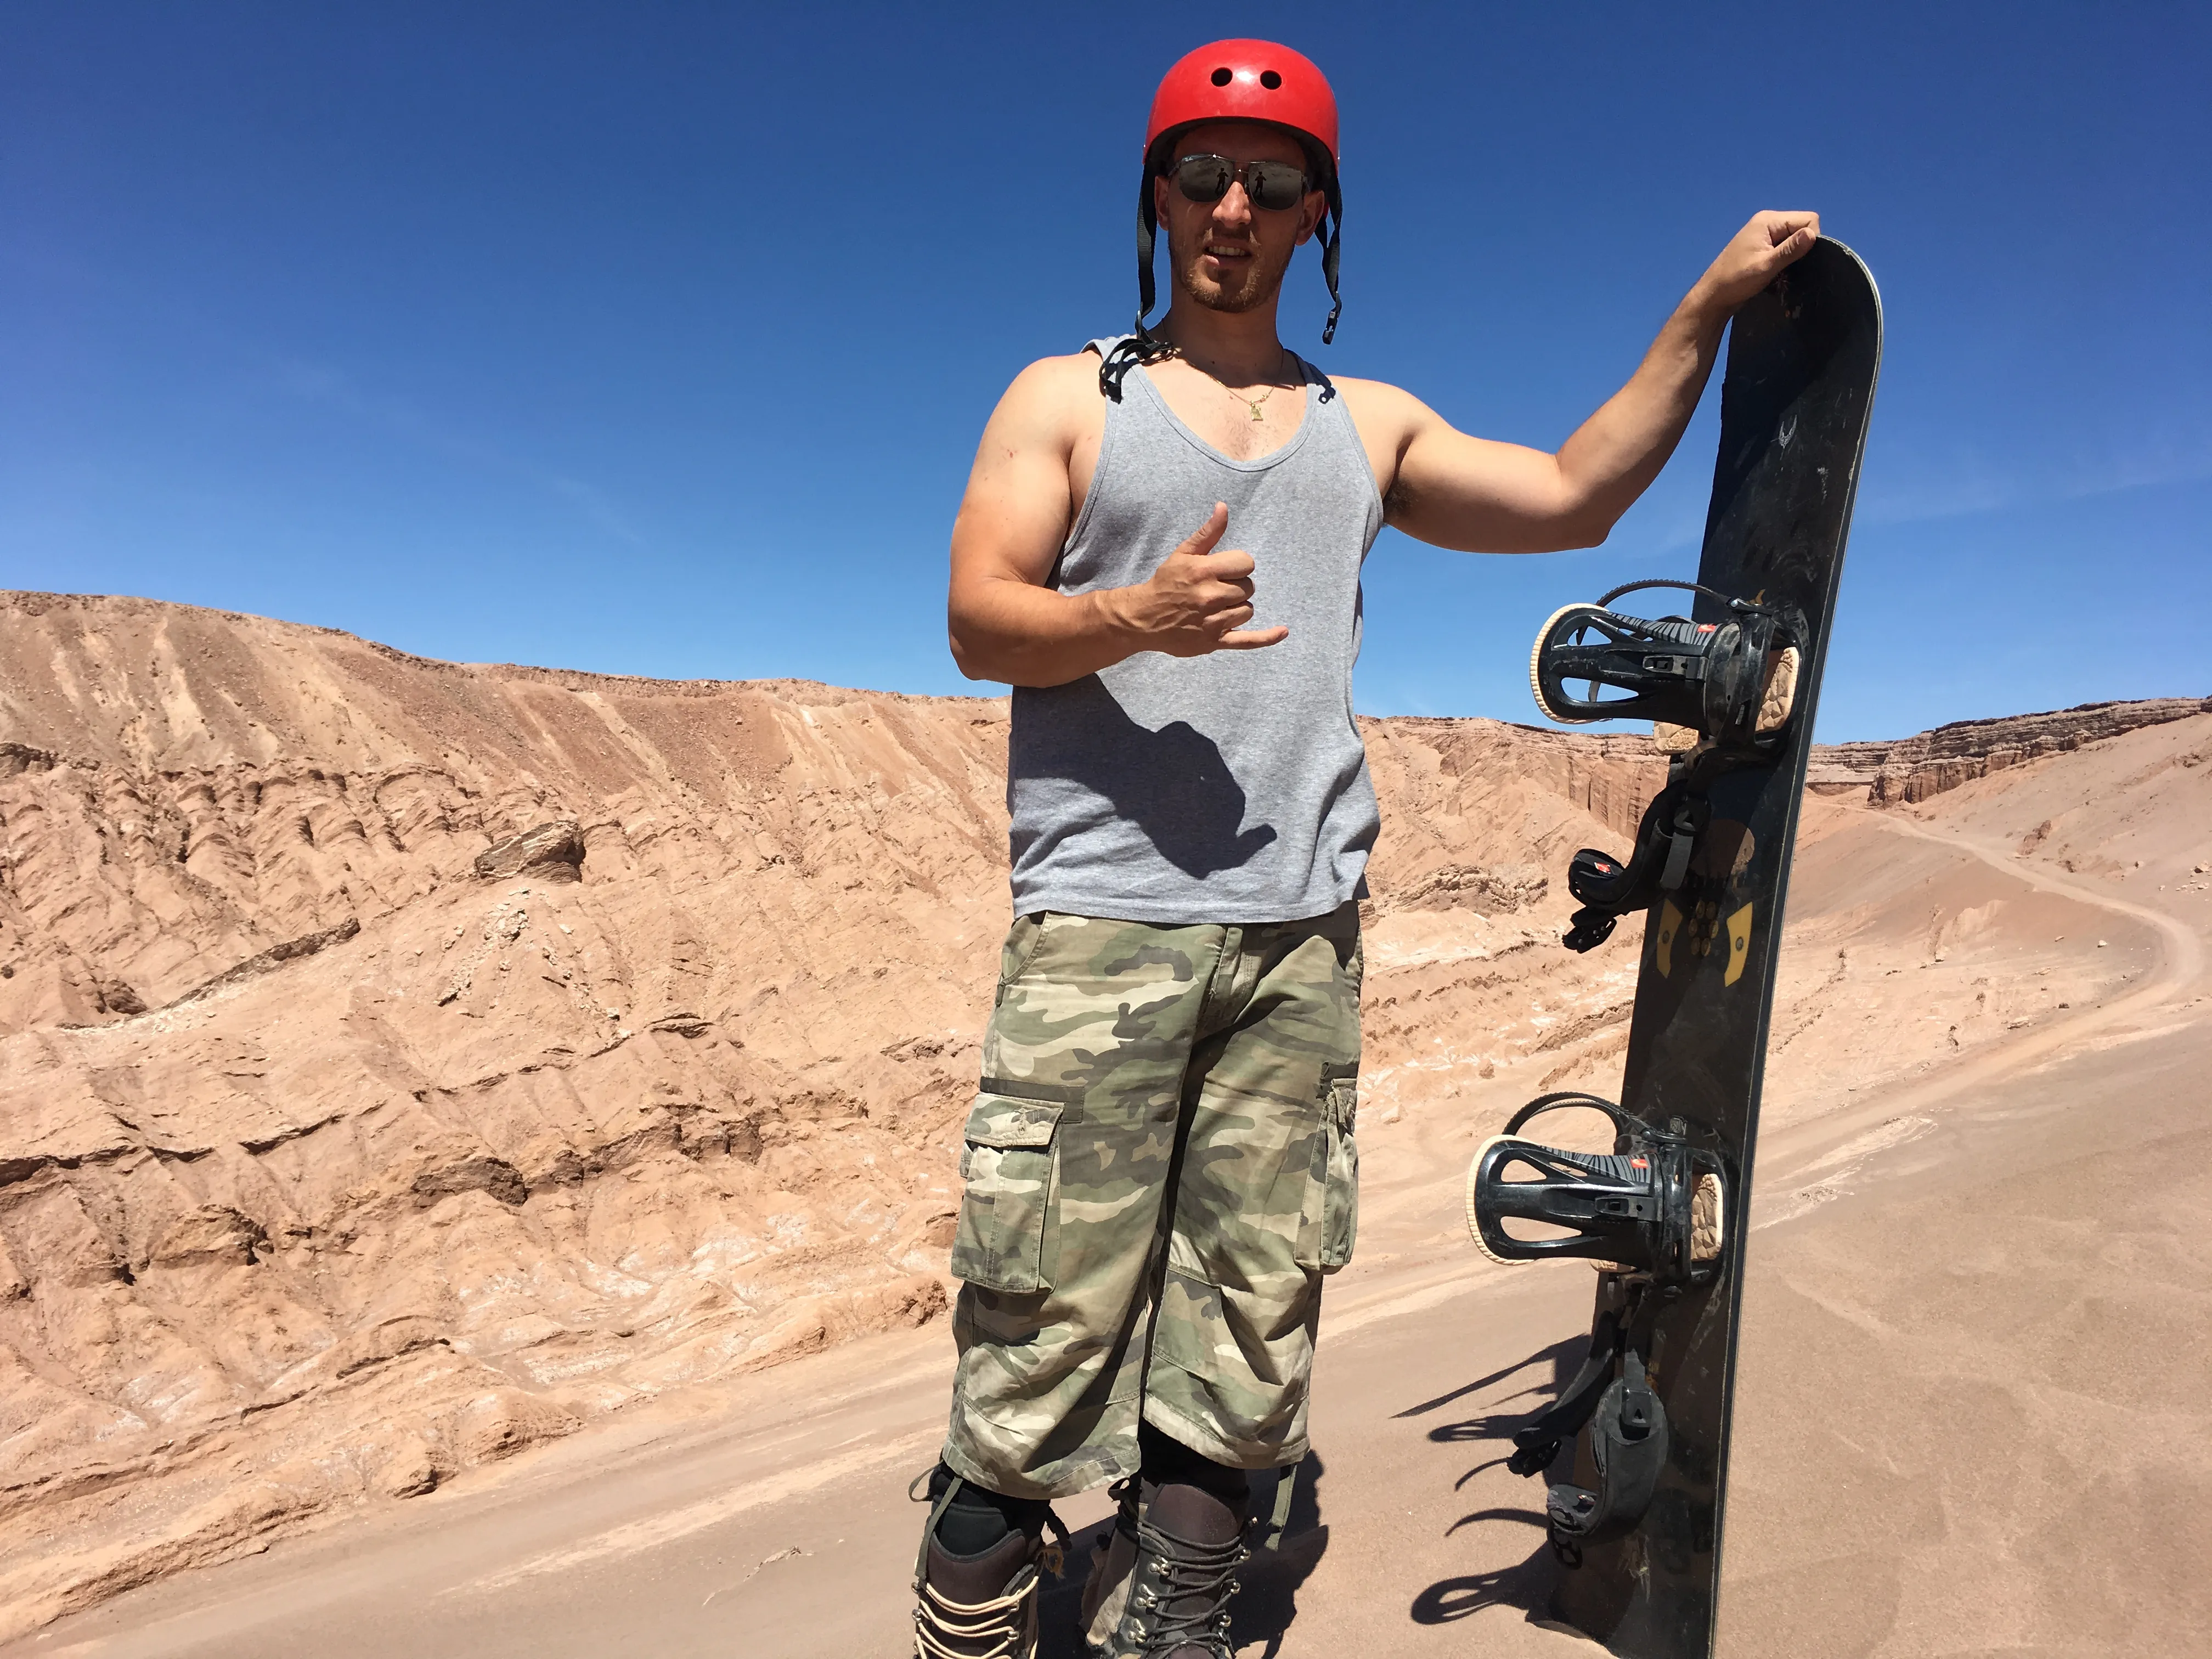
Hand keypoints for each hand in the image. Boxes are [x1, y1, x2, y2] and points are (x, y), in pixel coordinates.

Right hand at [1108, 503, 1290, 656]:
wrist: (1143, 618)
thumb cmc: (1165, 582)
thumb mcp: (1183, 553)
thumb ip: (1208, 533)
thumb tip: (1223, 507)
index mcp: (1204, 571)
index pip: (1246, 564)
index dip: (1238, 565)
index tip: (1225, 569)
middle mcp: (1210, 596)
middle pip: (1248, 587)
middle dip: (1236, 586)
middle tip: (1216, 589)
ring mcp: (1213, 621)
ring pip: (1248, 610)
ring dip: (1237, 607)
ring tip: (1216, 606)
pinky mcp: (1214, 641)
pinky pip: (1248, 641)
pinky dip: (1267, 638)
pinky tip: (1282, 631)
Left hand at [1694, 211, 1820, 314]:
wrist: (1712, 296)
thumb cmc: (1735, 281)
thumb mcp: (1765, 266)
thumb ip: (1790, 250)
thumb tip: (1813, 234)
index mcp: (1768, 220)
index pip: (1808, 219)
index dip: (1811, 238)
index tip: (1801, 259)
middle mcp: (1768, 223)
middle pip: (1802, 228)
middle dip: (1803, 248)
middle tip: (1791, 268)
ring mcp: (1765, 235)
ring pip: (1795, 240)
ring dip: (1794, 256)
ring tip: (1784, 272)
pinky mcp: (1763, 248)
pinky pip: (1785, 248)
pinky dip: (1787, 260)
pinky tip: (1780, 273)